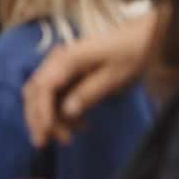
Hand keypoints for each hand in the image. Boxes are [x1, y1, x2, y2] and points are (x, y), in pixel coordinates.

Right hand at [22, 12, 153, 145]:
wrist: (143, 36)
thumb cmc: (133, 53)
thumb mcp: (116, 76)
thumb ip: (89, 93)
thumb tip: (66, 111)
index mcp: (67, 59)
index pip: (43, 88)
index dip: (42, 114)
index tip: (48, 135)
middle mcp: (58, 60)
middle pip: (34, 92)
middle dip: (38, 119)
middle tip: (49, 143)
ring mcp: (61, 65)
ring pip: (40, 94)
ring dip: (48, 117)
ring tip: (69, 136)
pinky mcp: (67, 71)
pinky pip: (54, 93)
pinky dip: (59, 111)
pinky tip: (78, 123)